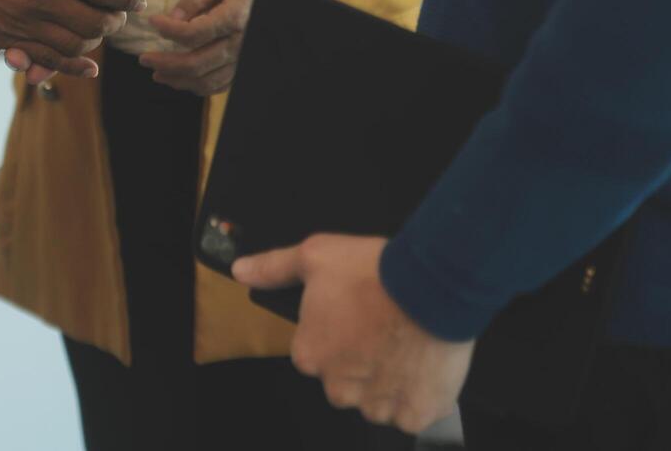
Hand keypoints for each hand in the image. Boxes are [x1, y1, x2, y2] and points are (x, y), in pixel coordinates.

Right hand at [0, 0, 147, 77]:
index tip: (135, 0)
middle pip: (90, 23)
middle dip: (111, 24)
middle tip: (118, 20)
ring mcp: (20, 21)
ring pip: (69, 45)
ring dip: (90, 45)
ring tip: (98, 38)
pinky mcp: (4, 37)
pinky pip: (41, 58)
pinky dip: (66, 67)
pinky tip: (85, 68)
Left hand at [141, 0, 291, 95]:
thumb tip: (172, 17)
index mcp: (235, 18)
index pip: (193, 33)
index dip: (168, 30)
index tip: (152, 22)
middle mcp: (241, 44)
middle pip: (195, 63)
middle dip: (165, 63)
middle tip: (143, 59)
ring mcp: (244, 61)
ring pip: (205, 81)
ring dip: (177, 80)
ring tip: (157, 73)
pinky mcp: (245, 70)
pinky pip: (218, 86)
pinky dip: (195, 86)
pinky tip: (179, 78)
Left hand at [233, 235, 474, 434]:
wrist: (430, 287)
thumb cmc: (371, 271)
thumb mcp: (314, 256)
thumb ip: (275, 268)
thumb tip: (240, 271)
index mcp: (310, 355)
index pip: (314, 353)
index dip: (336, 334)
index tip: (355, 316)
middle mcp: (338, 388)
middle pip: (344, 381)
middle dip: (360, 363)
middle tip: (382, 330)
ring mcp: (378, 406)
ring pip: (377, 401)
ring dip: (389, 382)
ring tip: (406, 345)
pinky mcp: (414, 414)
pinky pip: (411, 414)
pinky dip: (419, 397)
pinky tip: (424, 366)